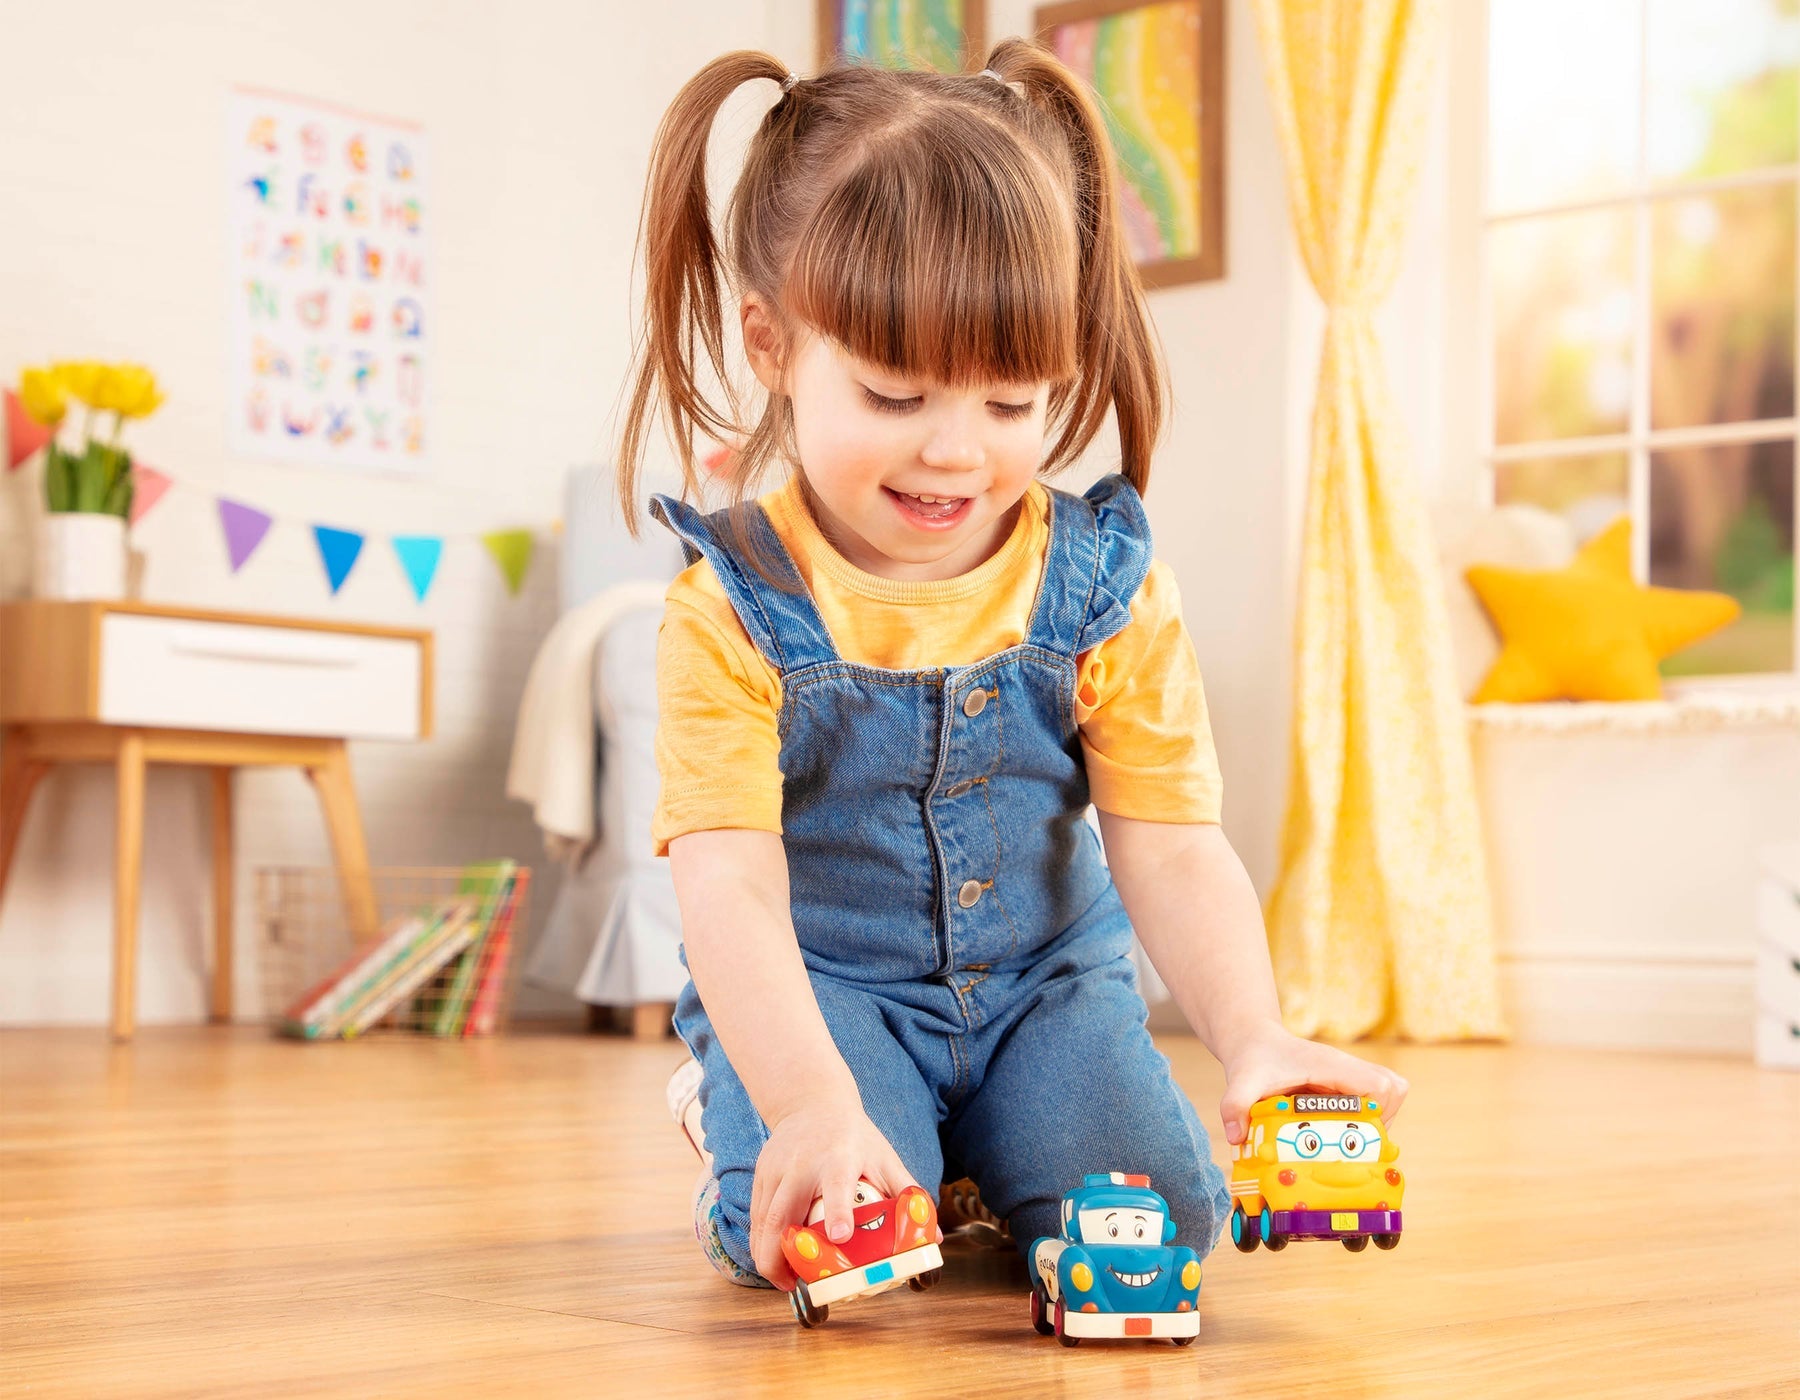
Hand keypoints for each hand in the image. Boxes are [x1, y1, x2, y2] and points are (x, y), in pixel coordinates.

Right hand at [749, 1093, 916, 1289]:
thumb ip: (907, 1195)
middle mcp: (801, 1166)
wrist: (811, 1102)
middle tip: (793, 1284)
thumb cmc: (854, 1136)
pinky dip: (761, 1242)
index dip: (839, 1212)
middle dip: (779, 1257)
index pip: (836, 1186)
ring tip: (784, 1280)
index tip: (841, 1237)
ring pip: (761, 1221)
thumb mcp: (884, 1158)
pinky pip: (756, 1215)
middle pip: (779, 1215)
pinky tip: (775, 1257)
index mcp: (838, 1159)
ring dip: (767, 1256)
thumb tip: (933, 1238)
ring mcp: (776, 1170)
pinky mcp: (761, 1174)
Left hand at [1216, 1019, 1408, 1145]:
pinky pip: (1376, 1101)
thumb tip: (1236, 1135)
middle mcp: (1348, 1068)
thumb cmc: (1254, 1059)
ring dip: (1376, 1122)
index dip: (1378, 1111)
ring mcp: (1351, 1076)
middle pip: (1393, 1091)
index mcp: (1334, 1066)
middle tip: (1351, 1143)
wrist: (1255, 1042)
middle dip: (1379, 1123)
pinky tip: (1341, 1135)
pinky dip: (1368, 1119)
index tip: (1354, 1130)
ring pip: (1388, 1096)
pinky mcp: (1349, 1085)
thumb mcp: (1242, 1081)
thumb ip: (1235, 1104)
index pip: (1382, 1085)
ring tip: (1348, 1141)